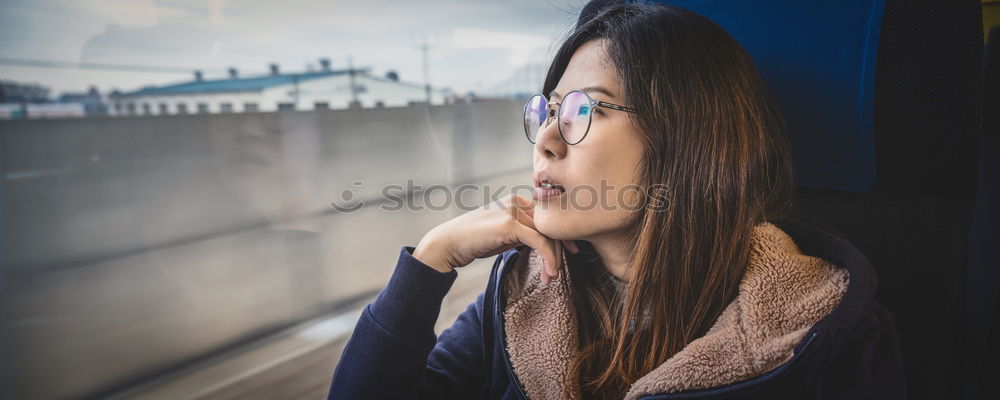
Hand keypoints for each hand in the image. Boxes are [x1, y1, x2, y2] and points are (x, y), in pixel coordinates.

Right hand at [413, 194, 579, 284]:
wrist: (448, 243)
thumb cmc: (475, 241)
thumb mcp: (504, 234)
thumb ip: (523, 233)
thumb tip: (544, 244)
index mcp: (517, 200)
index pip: (547, 217)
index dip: (561, 236)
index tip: (571, 253)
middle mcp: (517, 201)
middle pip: (550, 224)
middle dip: (560, 249)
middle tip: (559, 271)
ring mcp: (513, 211)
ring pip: (547, 234)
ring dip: (554, 258)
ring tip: (551, 277)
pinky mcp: (509, 224)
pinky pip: (539, 241)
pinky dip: (548, 257)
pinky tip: (550, 272)